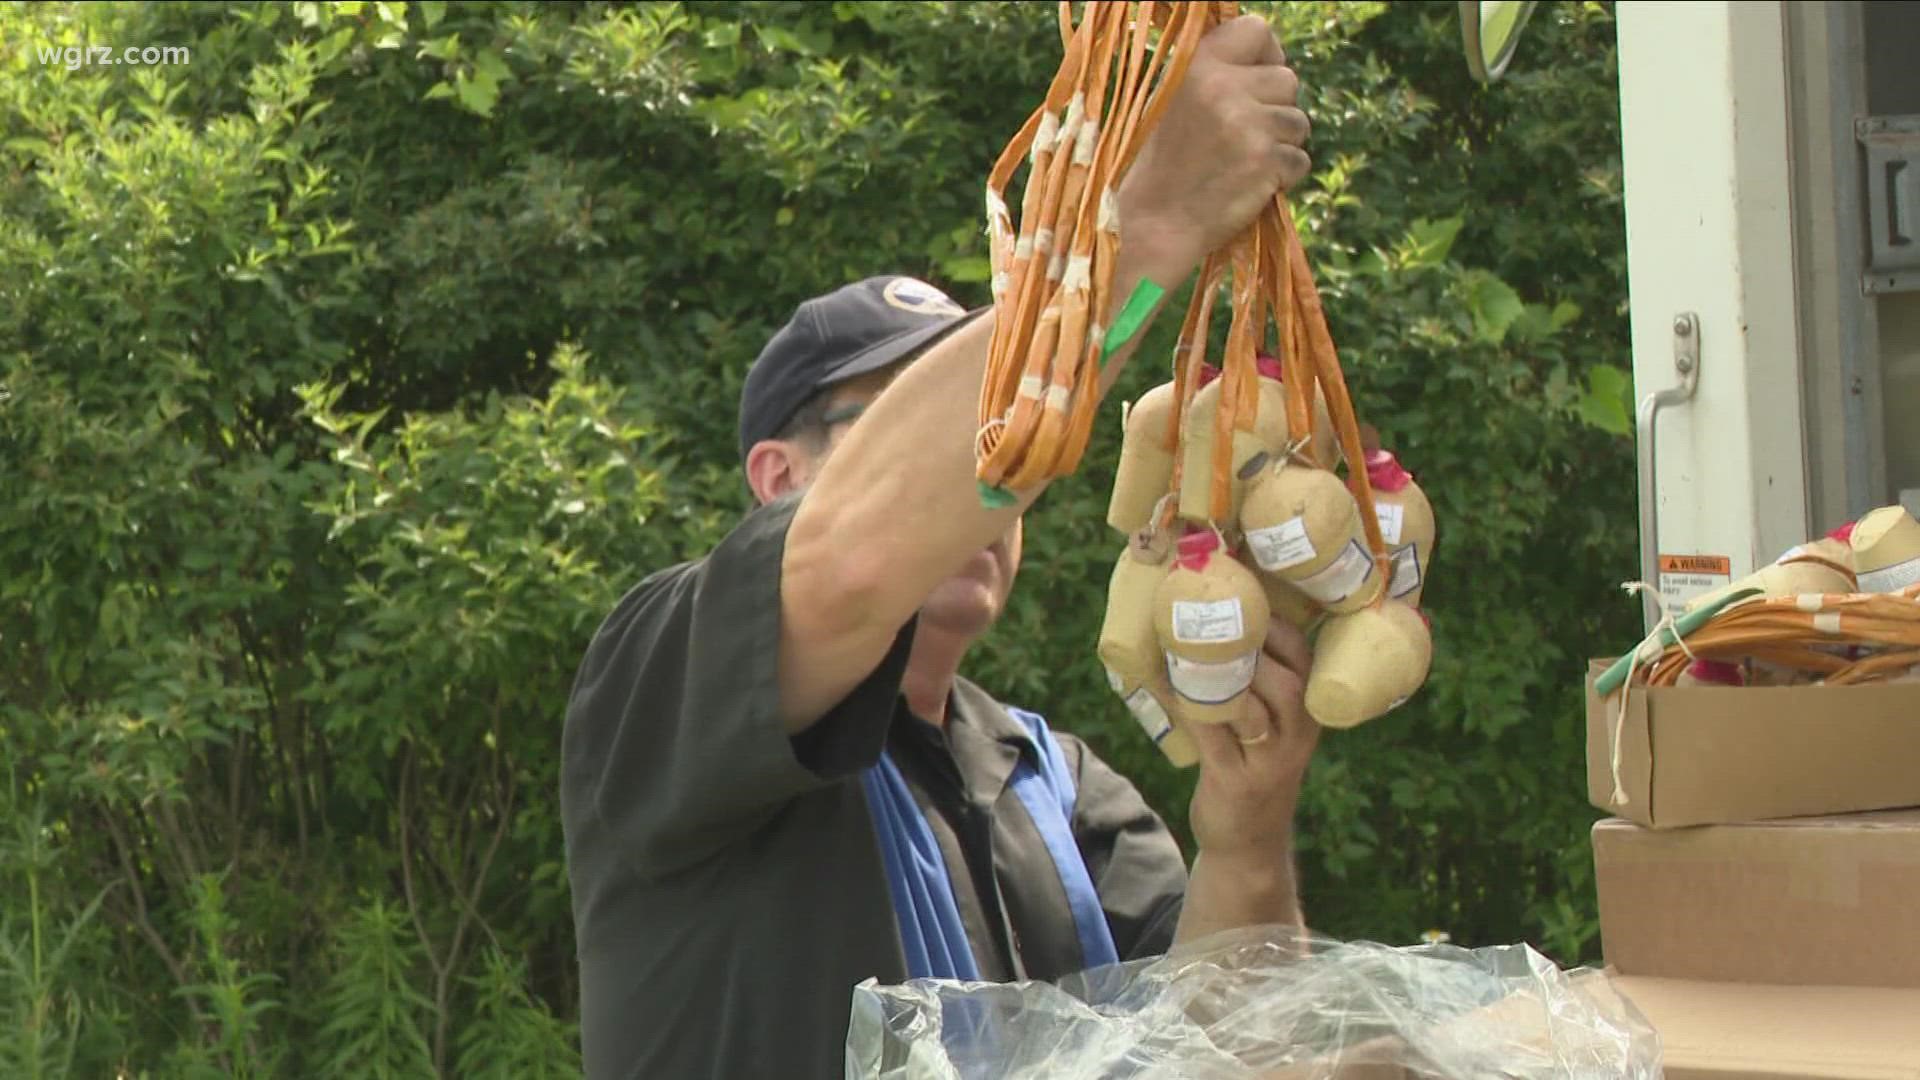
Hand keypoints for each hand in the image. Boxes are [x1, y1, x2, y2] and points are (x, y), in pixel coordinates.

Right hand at [1116, 15, 1311, 285]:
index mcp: (1198, 66)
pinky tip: (1248, 185)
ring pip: (1298, 122)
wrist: (1154, 225)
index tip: (1256, 81)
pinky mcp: (1265, 161)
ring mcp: (1247, 124)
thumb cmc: (1164, 167)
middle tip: (1244, 138)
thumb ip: (1216, 77)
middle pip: (1288, 79)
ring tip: (1241, 164)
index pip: (1257, 30)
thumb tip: (1267, 64)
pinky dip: (1283, 176)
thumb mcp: (1175, 103)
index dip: (1267, 55)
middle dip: (1276, 108)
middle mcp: (1223, 87)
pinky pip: (1300, 160)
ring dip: (1280, 145)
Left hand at [1185, 615, 1319, 861]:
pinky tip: (1162, 684)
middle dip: (1253, 645)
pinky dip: (1189, 709)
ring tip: (1186, 645)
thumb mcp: (1267, 722)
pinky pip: (1212, 738)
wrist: (1249, 841)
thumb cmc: (1252, 765)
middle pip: (1288, 681)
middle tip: (1212, 615)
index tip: (1241, 590)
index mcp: (1307, 711)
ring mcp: (1269, 761)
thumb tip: (1207, 617)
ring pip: (1254, 710)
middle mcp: (1297, 734)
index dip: (1275, 623)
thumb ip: (1249, 679)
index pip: (1303, 657)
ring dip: (1220, 675)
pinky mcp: (1235, 781)